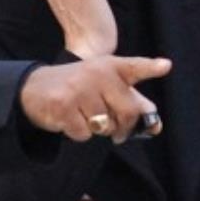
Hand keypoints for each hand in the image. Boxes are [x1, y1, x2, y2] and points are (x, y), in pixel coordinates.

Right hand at [19, 56, 171, 142]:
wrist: (34, 88)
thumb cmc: (80, 90)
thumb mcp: (106, 88)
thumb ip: (133, 103)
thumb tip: (156, 127)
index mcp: (111, 67)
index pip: (134, 67)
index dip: (150, 68)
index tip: (166, 66)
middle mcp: (97, 74)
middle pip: (127, 112)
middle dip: (124, 128)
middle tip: (118, 133)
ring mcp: (79, 88)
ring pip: (105, 126)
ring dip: (96, 129)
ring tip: (83, 114)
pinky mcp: (63, 105)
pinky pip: (84, 134)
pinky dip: (78, 133)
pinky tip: (69, 119)